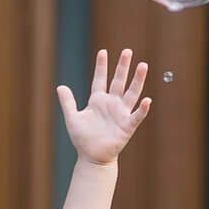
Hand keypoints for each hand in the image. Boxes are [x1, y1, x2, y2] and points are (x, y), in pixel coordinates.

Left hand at [56, 48, 152, 164]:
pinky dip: (142, 109)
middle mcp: (111, 103)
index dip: (101, 66)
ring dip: (137, 80)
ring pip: (131, 93)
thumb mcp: (73, 118)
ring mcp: (120, 113)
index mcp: (98, 100)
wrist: (92, 157)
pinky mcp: (127, 126)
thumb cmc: (82, 139)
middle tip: (127, 51)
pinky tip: (147, 100)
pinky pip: (136, 116)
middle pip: (119, 81)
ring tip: (143, 66)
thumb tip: (60, 86)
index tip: (103, 52)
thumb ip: (68, 102)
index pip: (100, 79)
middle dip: (123, 66)